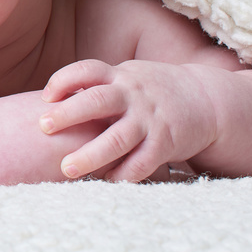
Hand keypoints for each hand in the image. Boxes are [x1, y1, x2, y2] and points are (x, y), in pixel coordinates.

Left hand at [40, 59, 218, 182]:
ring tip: (67, 169)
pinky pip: (142, 161)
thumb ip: (98, 86)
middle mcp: (133, 95)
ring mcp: (150, 119)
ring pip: (117, 138)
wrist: (208, 99)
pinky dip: (123, 173)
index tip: (45, 97)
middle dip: (69, 113)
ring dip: (91, 155)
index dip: (63, 80)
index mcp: (120, 76)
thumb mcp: (128, 78)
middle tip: (43, 127)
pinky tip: (106, 181)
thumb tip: (51, 100)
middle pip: (97, 100)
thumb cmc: (153, 92)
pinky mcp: (166, 142)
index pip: (87, 70)